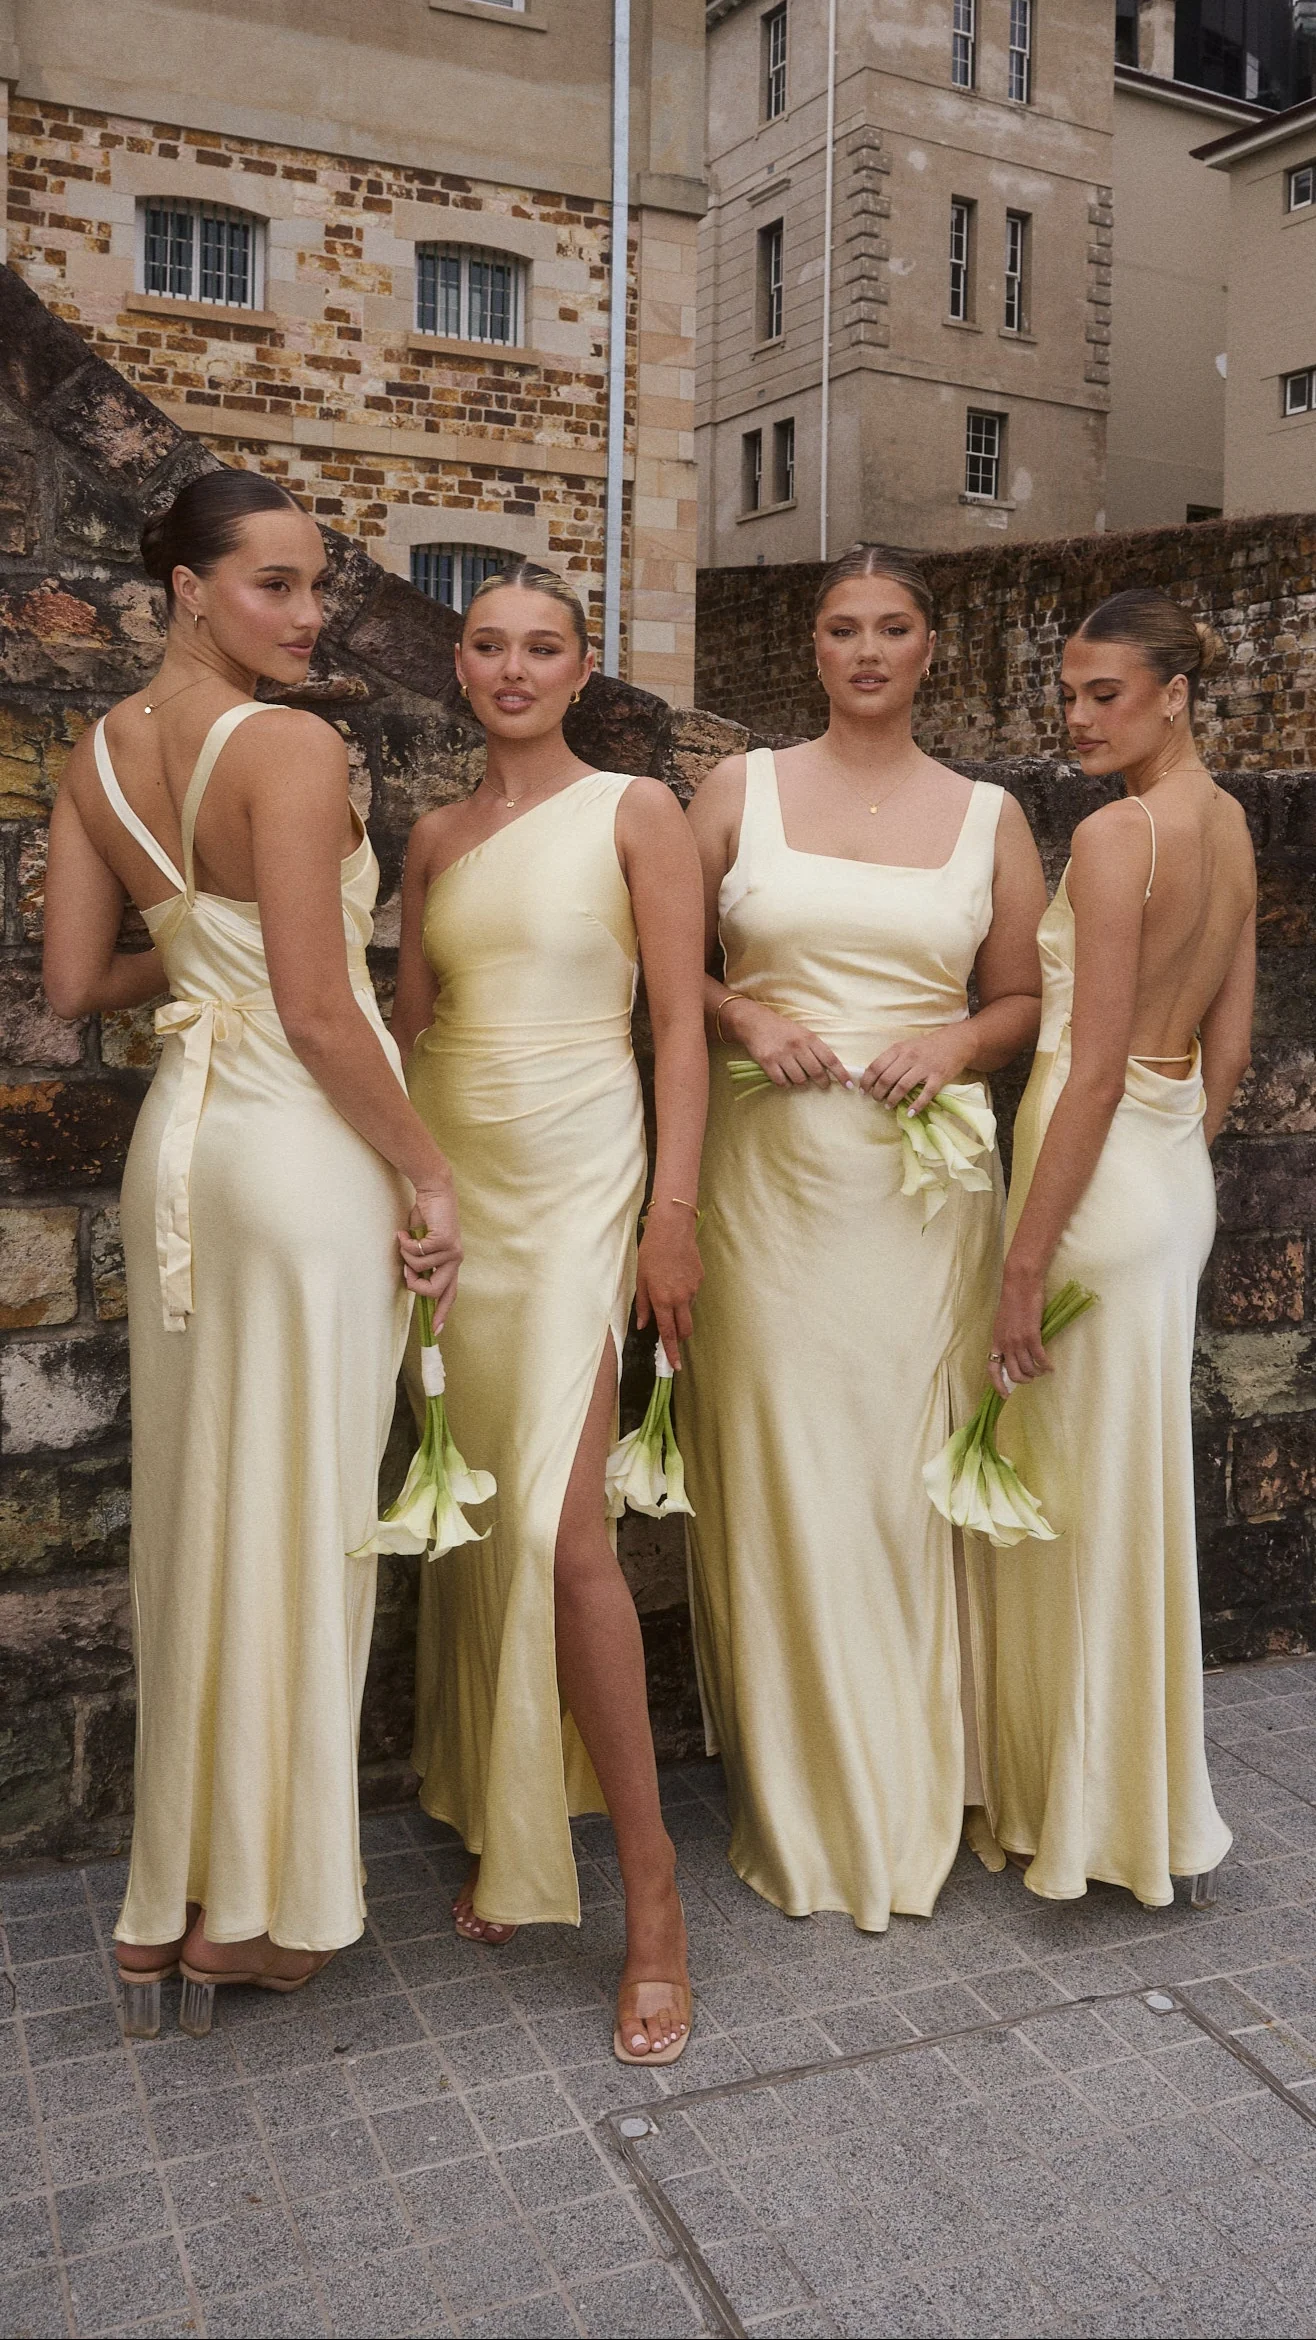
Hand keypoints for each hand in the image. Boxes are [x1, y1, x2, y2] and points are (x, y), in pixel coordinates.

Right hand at [398, 1182, 461, 1324]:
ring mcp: (452, 1251)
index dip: (441, 1312)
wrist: (434, 1192)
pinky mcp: (445, 1241)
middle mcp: (455, 1260)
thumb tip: (410, 1277)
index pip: (449, 1294)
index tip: (435, 1331)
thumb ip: (420, 1262)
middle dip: (415, 1285)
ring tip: (406, 1240)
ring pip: (420, 1269)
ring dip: (406, 1255)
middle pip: (435, 1291)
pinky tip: (405, 1232)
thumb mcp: (421, 1245)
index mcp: (450, 1264)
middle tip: (406, 1271)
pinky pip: (417, 1253)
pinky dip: (405, 1243)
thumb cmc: (426, 1218)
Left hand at [636, 1203, 702, 1367]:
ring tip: (668, 1292)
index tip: (675, 1366)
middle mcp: (680, 1298)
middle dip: (679, 1338)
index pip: (668, 1333)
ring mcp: (693, 1289)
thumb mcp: (640, 1278)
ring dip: (680, 1313)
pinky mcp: (700, 1279)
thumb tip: (642, 1324)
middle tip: (672, 1338)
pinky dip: (684, 1294)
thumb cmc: (651, 1251)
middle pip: (685, 1329)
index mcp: (662, 1300)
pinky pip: (692, 1294)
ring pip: (688, 1311)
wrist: (673, 1229)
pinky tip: (676, 1277)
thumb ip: (642, 1305)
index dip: (671, 1352)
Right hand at [723, 997, 847, 1090]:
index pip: (830, 1059)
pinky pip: (782, 1082)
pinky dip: (785, 1084)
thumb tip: (829, 1069)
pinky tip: (785, 1078)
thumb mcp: (803, 1033)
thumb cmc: (783, 1029)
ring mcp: (782, 1055)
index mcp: (809, 1038)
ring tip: (799, 1076)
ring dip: (801, 1082)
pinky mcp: (768, 1062)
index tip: (848, 1085)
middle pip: (816, 1072)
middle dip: (822, 1082)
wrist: (755, 1022)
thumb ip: (815, 1048)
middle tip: (823, 1084)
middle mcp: (797, 1046)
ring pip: (799, 1080)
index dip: (841, 1074)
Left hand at [860, 1025, 971, 1112]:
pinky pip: (925, 1094)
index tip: (863, 1091)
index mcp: (898, 1049)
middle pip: (886, 1079)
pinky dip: (916, 1105)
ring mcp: (924, 1067)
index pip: (876, 1066)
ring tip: (888, 1105)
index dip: (866, 1081)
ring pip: (902, 1087)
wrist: (955, 1042)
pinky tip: (910, 1113)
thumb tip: (872, 1077)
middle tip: (876, 1100)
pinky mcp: (939, 1077)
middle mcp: (909, 1057)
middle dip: (877, 1093)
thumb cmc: (926, 1047)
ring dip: (892, 1100)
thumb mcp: (905, 1047)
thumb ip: (890, 1059)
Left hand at [989, 1263, 1050, 1398]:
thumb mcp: (1003, 1323)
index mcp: (996, 1340)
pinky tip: (1050, 1366)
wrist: (1020, 1284)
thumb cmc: (1013, 1300)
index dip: (998, 1385)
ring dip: (1037, 1373)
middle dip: (1024, 1380)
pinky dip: (1046, 1365)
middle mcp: (1005, 1344)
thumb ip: (1006, 1339)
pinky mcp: (1032, 1335)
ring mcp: (1018, 1340)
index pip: (992, 1369)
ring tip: (1042, 1371)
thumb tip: (1012, 1355)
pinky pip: (1040, 1358)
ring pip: (1028, 1368)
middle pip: (1013, 1373)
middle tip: (1031, 1378)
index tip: (1005, 1395)